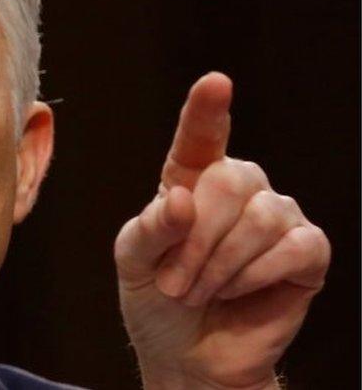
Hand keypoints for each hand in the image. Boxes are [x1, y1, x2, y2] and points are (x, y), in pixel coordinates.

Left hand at [113, 72, 329, 388]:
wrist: (187, 355)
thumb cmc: (156, 299)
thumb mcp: (132, 262)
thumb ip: (151, 227)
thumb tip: (182, 199)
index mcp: (189, 180)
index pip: (200, 138)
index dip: (208, 110)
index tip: (215, 83)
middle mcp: (237, 189)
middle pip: (231, 180)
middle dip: (197, 239)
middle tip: (175, 282)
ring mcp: (276, 217)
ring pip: (260, 217)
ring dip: (220, 265)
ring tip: (200, 291)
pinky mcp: (306, 252)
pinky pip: (293, 247)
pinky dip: (255, 275)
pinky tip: (237, 292)